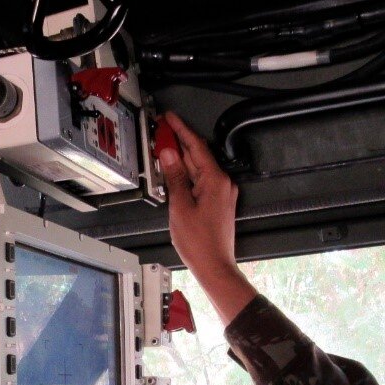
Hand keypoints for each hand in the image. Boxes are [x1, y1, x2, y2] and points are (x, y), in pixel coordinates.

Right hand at [158, 113, 257, 324]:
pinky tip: (174, 173)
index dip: (181, 130)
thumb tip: (169, 155)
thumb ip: (175, 177)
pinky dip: (187, 174)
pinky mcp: (218, 202)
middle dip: (178, 142)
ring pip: (198, 168)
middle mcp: (222, 183)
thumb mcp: (180, 207)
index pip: (196, 146)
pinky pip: (201, 180)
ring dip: (181, 159)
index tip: (169, 118)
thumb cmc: (200, 243)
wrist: (215, 266)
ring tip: (163, 150)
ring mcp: (222, 193)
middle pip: (197, 155)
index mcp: (215, 180)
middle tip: (161, 132)